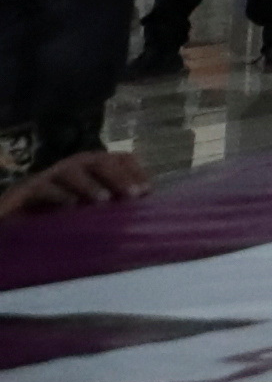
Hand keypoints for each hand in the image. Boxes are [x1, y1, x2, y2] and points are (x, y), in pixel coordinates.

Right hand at [0, 147, 149, 218]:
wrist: (10, 223)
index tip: (148, 191)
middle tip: (133, 195)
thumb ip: (111, 209)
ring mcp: (47, 177)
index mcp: (89, 170)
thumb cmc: (54, 217)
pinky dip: (58, 195)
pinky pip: (44, 188)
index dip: (134, 170)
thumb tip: (143, 212)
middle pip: (98, 161)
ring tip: (104, 201)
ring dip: (89, 184)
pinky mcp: (25, 192)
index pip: (118, 158)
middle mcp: (70, 168)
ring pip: (72, 170)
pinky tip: (69, 206)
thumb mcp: (87, 213)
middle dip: (118, 176)